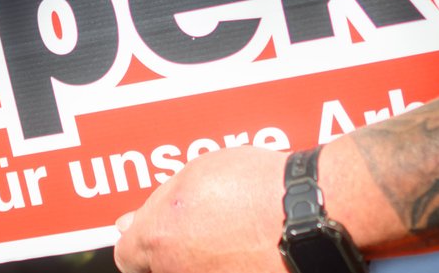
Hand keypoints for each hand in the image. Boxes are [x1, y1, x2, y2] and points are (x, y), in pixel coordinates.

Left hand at [114, 145, 286, 272]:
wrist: (312, 216)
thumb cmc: (258, 188)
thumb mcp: (196, 174)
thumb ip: (156, 204)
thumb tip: (127, 223)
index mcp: (157, 239)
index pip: (126, 255)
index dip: (143, 240)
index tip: (159, 232)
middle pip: (160, 270)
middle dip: (176, 253)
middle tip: (206, 232)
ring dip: (207, 262)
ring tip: (236, 239)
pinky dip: (235, 267)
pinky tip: (253, 253)